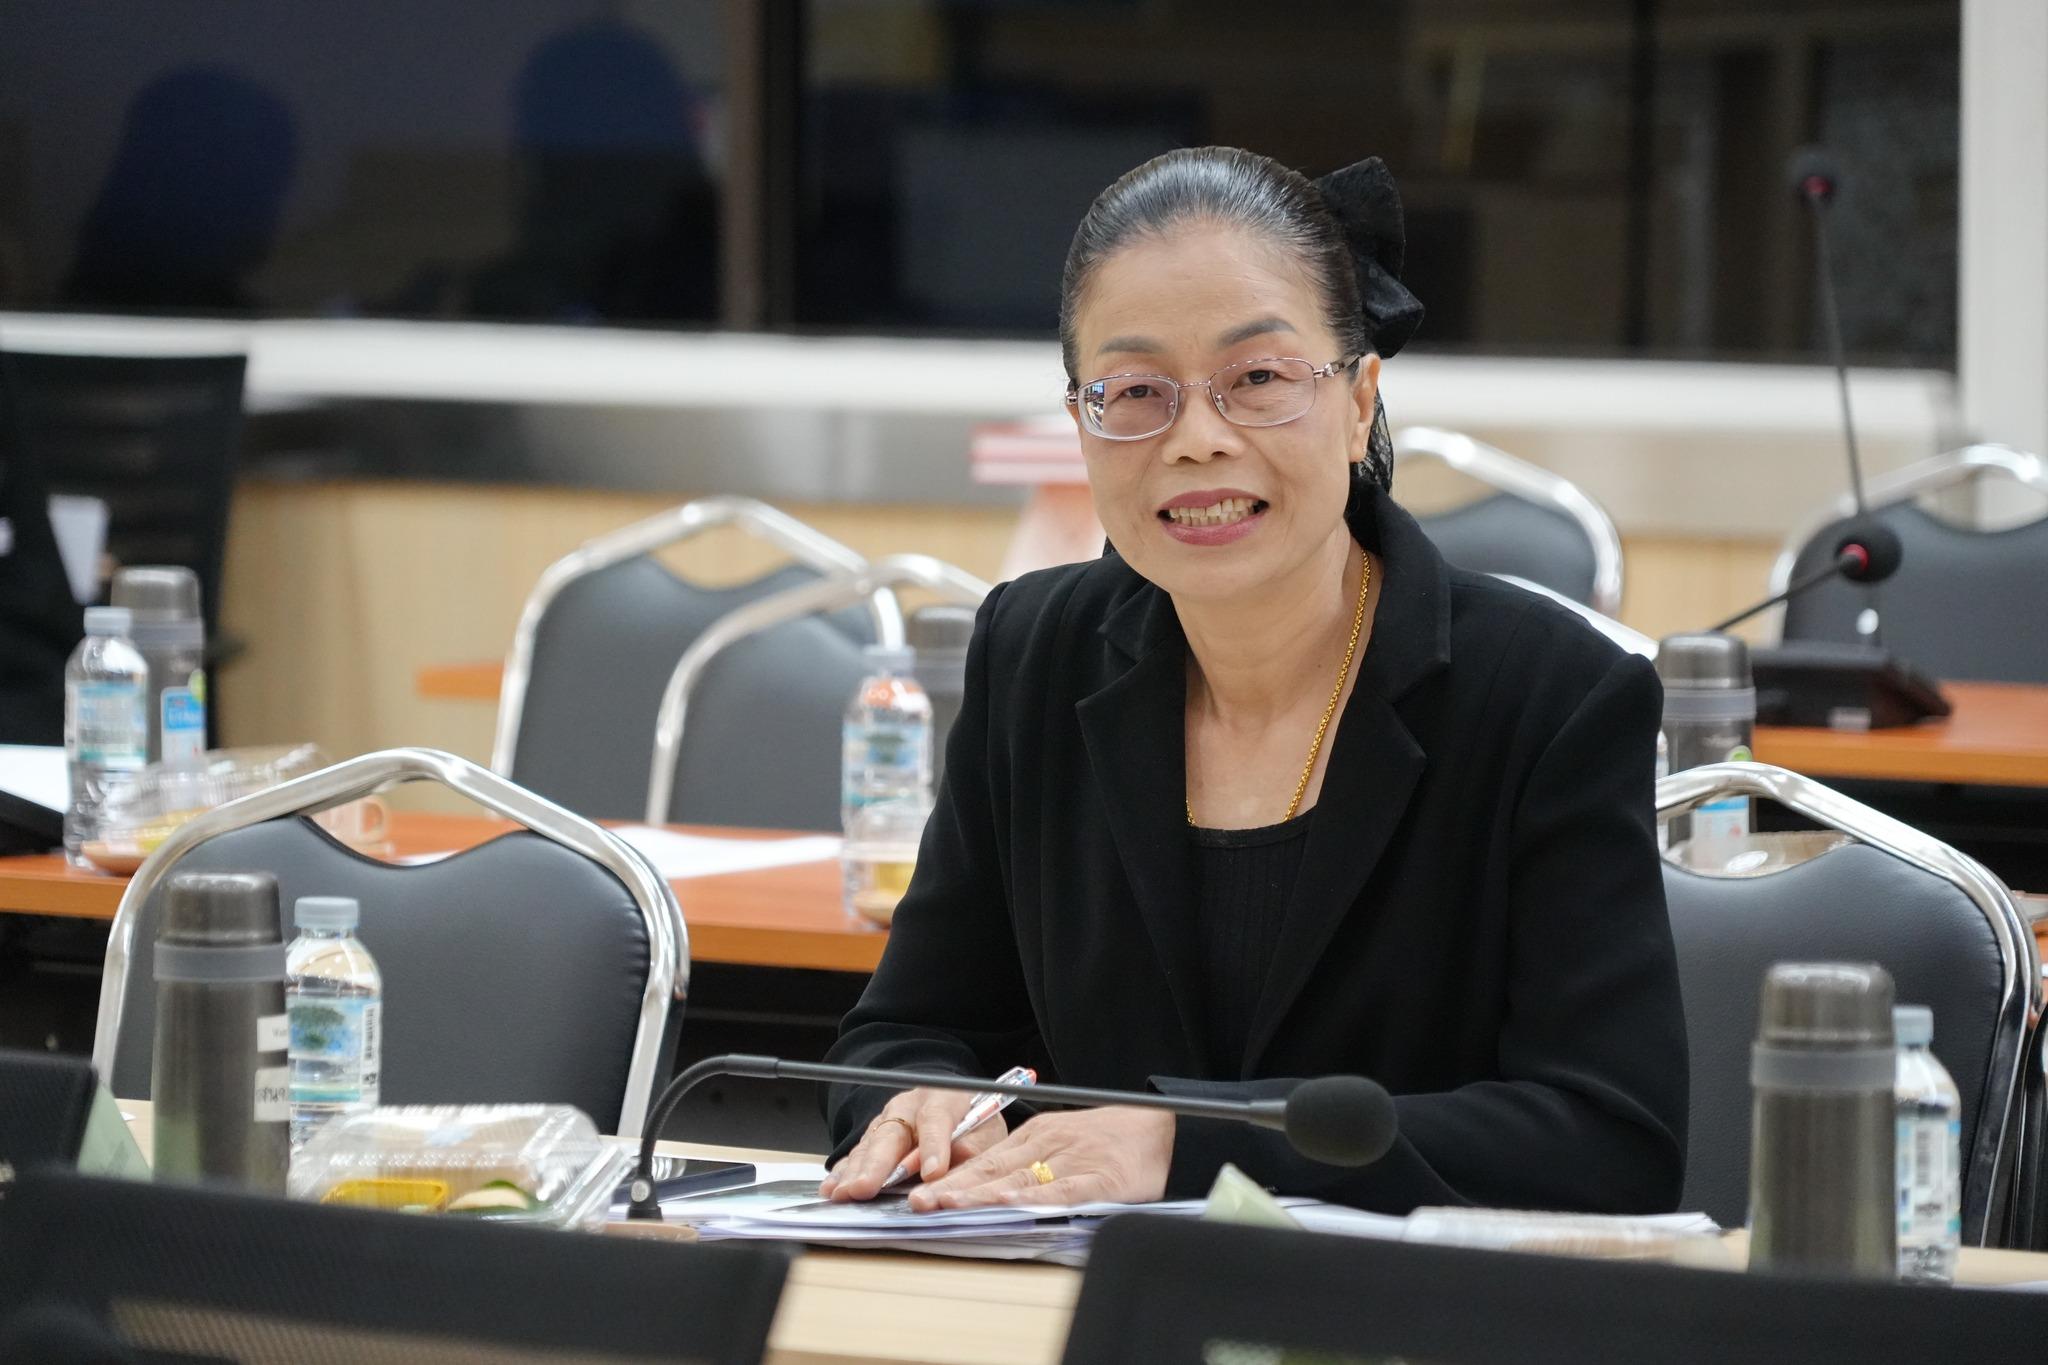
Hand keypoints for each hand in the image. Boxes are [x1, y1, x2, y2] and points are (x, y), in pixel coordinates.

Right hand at [819, 1088, 1007, 1201]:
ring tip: (843, 1193)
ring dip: (855, 1172)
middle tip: (865, 1188)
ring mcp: (888, 1120)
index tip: (932, 1173)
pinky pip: (856, 1155)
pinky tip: (832, 1188)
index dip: (934, 1146)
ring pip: (869, 1146)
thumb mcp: (986, 1132)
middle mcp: (909, 1107)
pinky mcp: (874, 1137)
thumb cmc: (973, 1121)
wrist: (955, 1106)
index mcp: (943, 1099)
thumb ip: (973, 1148)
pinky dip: (844, 1173)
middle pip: (891, 1133)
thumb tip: (955, 1167)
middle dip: (877, 1164)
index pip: (937, 1119)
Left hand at [907, 1106, 1172, 1211]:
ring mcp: (1071, 1162)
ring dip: (978, 1194)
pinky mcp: (1098, 1179)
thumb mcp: (1063, 1144)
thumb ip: (1029, 1167)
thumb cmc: (1113, 1141)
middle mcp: (1046, 1147)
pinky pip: (1060, 1191)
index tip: (918, 1194)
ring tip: (945, 1205)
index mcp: (1036, 1138)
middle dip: (951, 1188)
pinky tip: (1008, 1203)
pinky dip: (1032, 1198)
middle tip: (917, 1203)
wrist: (1164, 1127)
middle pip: (991, 1170)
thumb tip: (990, 1194)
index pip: (984, 1162)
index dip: (950, 1180)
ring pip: (1017, 1180)